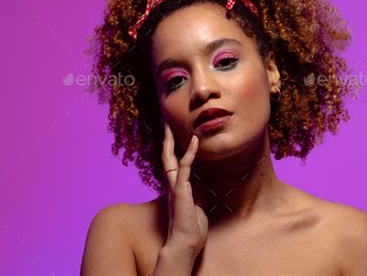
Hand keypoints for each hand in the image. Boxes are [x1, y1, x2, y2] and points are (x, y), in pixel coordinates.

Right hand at [161, 122, 208, 257]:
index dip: (172, 149)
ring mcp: (175, 187)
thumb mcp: (197, 208)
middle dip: (166, 139)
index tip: (172, 135)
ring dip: (170, 140)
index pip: (172, 163)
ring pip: (170, 158)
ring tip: (169, 124)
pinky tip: (195, 140)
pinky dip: (190, 153)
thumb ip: (197, 196)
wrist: (185, 244)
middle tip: (165, 122)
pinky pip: (185, 167)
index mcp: (176, 188)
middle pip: (166, 156)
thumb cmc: (191, 229)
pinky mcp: (181, 190)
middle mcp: (172, 184)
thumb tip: (202, 188)